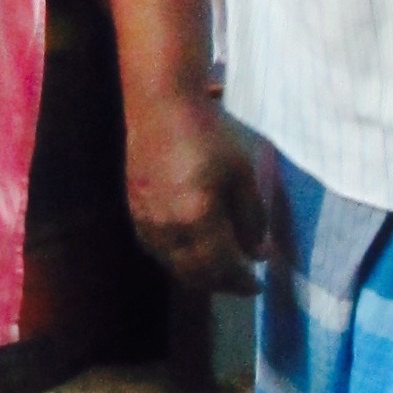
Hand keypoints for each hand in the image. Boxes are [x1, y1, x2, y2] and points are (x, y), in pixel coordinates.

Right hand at [124, 90, 266, 295]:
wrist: (161, 107)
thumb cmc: (208, 134)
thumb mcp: (242, 173)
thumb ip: (251, 218)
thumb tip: (258, 253)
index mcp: (197, 218)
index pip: (221, 267)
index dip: (240, 282)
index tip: (257, 285)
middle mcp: (168, 228)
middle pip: (194, 274)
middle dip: (220, 284)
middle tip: (241, 282)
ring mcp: (146, 222)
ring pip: (172, 265)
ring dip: (198, 275)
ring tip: (219, 270)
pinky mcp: (134, 212)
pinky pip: (156, 250)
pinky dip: (177, 260)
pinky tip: (191, 251)